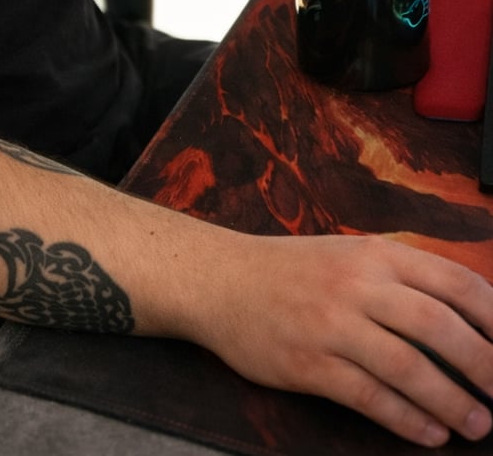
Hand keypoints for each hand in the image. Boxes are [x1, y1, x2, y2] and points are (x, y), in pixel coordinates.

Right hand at [189, 232, 492, 446]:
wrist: (222, 281)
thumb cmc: (293, 270)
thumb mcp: (351, 254)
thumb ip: (401, 278)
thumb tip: (466, 316)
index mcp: (376, 254)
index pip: (453, 280)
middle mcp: (357, 284)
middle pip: (438, 326)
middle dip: (483, 364)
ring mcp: (332, 325)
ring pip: (407, 367)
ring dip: (451, 401)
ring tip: (477, 423)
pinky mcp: (309, 363)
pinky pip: (368, 396)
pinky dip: (406, 419)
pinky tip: (430, 433)